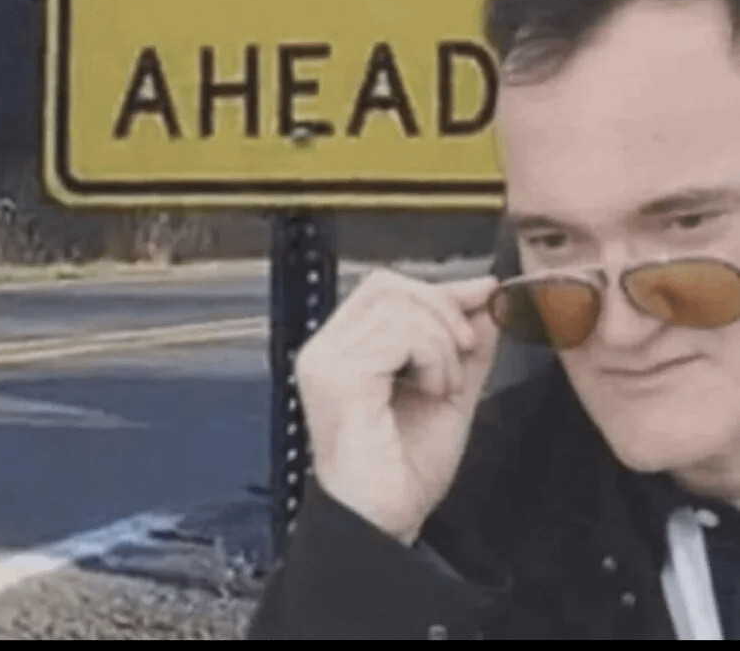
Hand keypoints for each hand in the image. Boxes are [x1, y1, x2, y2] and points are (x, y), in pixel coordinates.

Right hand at [294, 265, 500, 544]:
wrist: (385, 526)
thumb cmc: (406, 472)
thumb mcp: (448, 393)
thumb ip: (463, 345)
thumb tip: (486, 297)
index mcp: (342, 349)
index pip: (383, 288)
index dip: (437, 289)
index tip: (484, 295)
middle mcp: (324, 348)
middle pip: (387, 286)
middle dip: (441, 309)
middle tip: (466, 351)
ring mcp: (327, 361)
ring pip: (398, 307)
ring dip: (440, 343)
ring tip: (443, 387)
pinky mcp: (340, 377)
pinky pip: (399, 335)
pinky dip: (432, 358)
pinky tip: (433, 392)